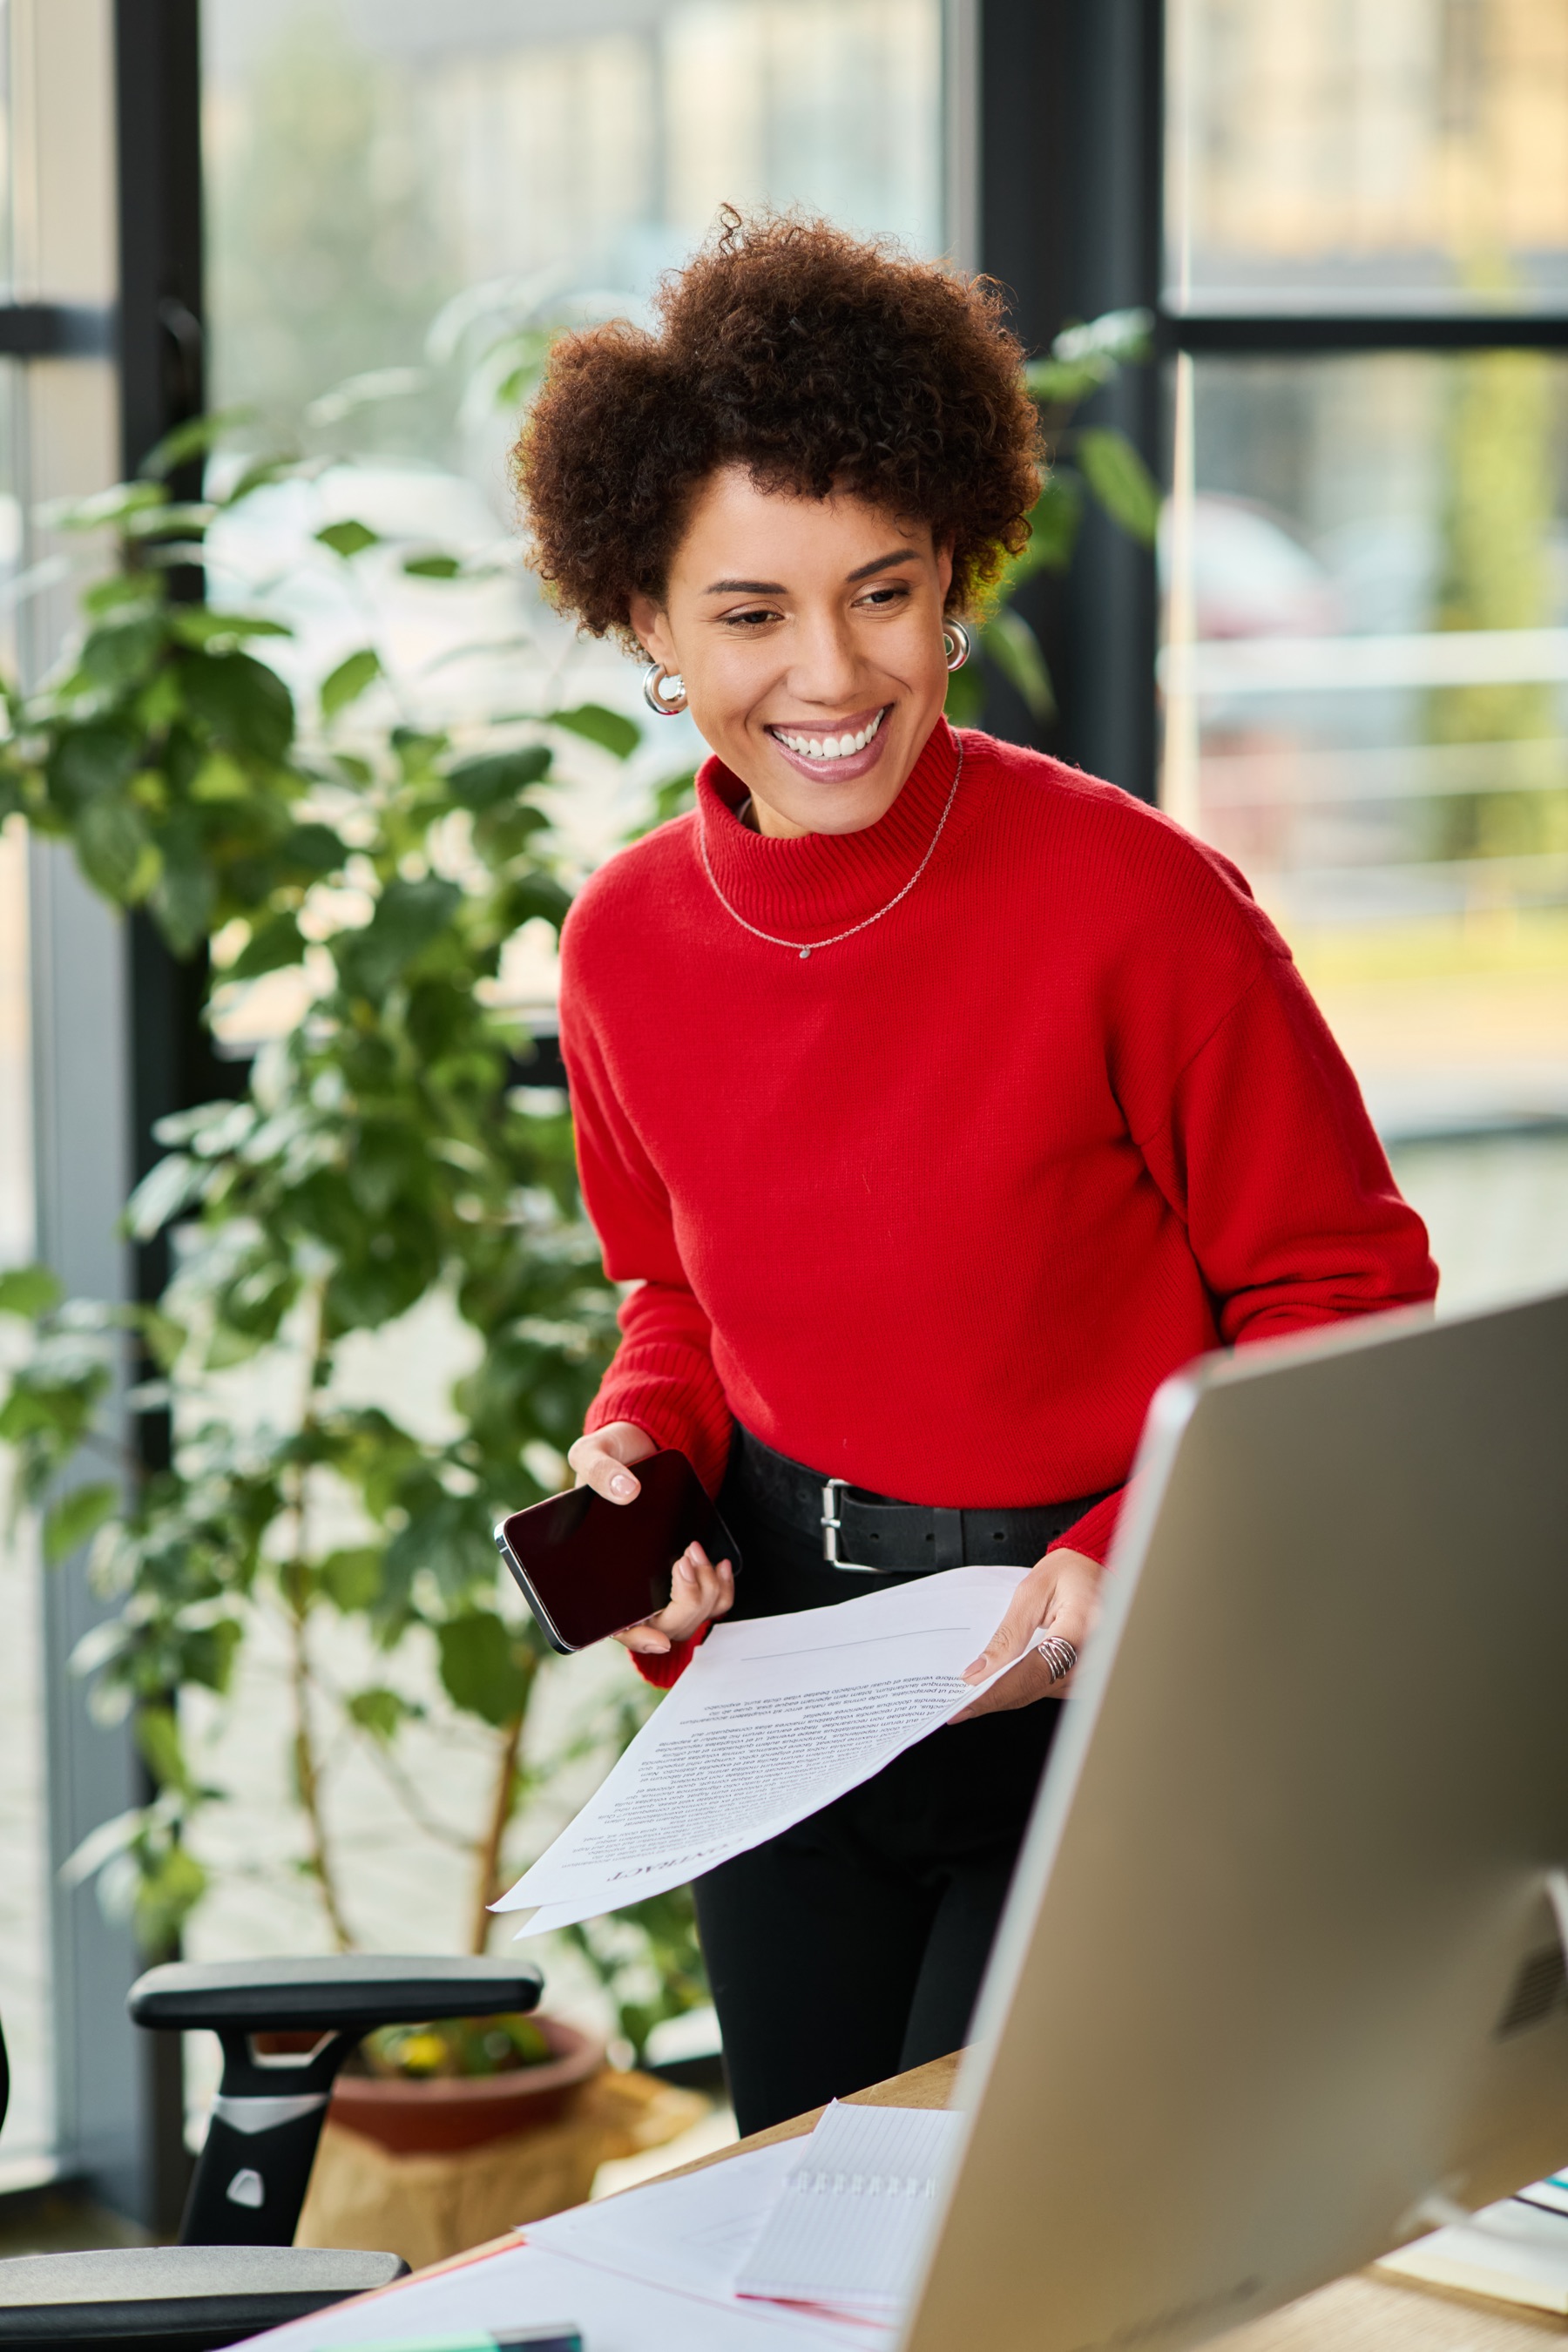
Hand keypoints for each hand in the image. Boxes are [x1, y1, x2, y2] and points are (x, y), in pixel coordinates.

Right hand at [566, 1421, 734, 1658]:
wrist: (641, 1446)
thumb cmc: (610, 1457)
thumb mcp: (593, 1452)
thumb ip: (599, 1469)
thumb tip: (625, 1490)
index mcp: (598, 1574)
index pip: (615, 1625)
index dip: (636, 1638)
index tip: (657, 1638)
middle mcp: (632, 1588)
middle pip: (664, 1625)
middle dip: (684, 1600)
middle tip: (684, 1558)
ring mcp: (662, 1584)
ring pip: (691, 1616)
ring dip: (704, 1592)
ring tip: (696, 1550)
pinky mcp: (687, 1573)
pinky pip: (711, 1600)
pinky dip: (721, 1590)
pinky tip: (720, 1564)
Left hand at [949, 1548, 1102, 1721]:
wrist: (1091, 1568)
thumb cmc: (1065, 1572)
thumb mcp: (1030, 1593)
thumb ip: (1007, 1635)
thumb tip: (980, 1670)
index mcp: (1081, 1625)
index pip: (1034, 1671)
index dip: (997, 1691)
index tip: (965, 1704)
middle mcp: (1095, 1651)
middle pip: (1038, 1689)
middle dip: (996, 1699)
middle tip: (960, 1707)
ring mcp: (1095, 1665)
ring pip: (1043, 1694)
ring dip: (1009, 1697)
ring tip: (976, 1696)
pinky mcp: (1088, 1671)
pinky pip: (1052, 1689)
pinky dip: (1025, 1689)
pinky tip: (1002, 1686)